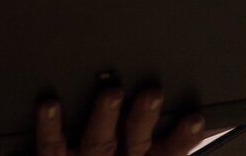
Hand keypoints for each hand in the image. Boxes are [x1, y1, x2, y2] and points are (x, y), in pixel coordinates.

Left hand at [35, 88, 204, 155]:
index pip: (168, 153)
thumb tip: (196, 117)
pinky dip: (49, 128)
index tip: (194, 119)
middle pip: (134, 143)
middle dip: (143, 118)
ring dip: (104, 118)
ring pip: (97, 142)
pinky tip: (50, 105)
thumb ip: (166, 139)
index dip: (182, 138)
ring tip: (111, 94)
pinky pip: (51, 148)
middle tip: (151, 95)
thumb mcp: (148, 154)